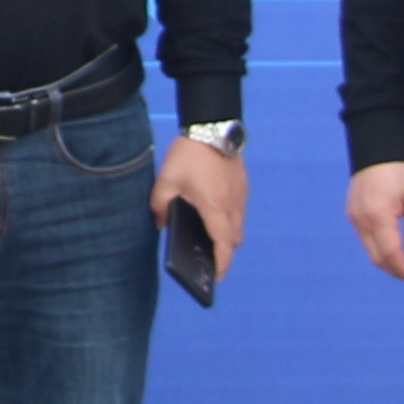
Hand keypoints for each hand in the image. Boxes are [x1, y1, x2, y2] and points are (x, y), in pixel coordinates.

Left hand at [153, 137, 247, 272]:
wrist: (212, 126)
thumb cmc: (189, 155)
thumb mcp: (166, 181)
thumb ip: (160, 206)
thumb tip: (161, 224)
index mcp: (215, 207)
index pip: (223, 245)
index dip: (221, 264)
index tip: (215, 277)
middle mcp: (233, 204)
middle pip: (234, 239)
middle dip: (224, 252)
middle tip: (209, 258)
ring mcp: (241, 194)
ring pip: (239, 225)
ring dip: (228, 235)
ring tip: (210, 238)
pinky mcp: (243, 185)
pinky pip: (239, 210)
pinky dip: (230, 218)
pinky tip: (214, 214)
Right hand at [347, 161, 403, 282]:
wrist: (377, 147)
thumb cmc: (401, 170)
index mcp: (378, 217)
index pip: (390, 254)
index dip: (403, 270)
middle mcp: (362, 220)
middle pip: (376, 257)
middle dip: (394, 270)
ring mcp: (354, 217)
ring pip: (369, 250)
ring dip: (385, 261)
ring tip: (403, 265)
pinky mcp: (352, 213)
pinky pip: (364, 239)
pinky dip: (377, 248)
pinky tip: (391, 247)